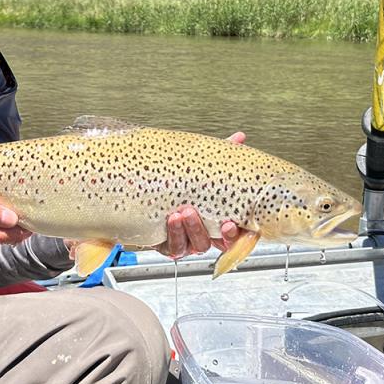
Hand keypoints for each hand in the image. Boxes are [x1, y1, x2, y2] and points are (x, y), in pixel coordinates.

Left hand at [155, 131, 244, 258]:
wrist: (144, 190)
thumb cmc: (177, 181)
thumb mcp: (199, 167)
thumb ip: (219, 156)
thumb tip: (239, 138)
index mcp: (216, 220)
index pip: (232, 232)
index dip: (234, 233)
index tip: (231, 223)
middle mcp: (203, 233)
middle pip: (215, 241)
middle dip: (213, 232)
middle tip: (209, 217)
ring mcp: (185, 241)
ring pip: (195, 244)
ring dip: (191, 229)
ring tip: (183, 212)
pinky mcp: (166, 244)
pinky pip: (173, 246)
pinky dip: (173, 234)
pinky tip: (171, 219)